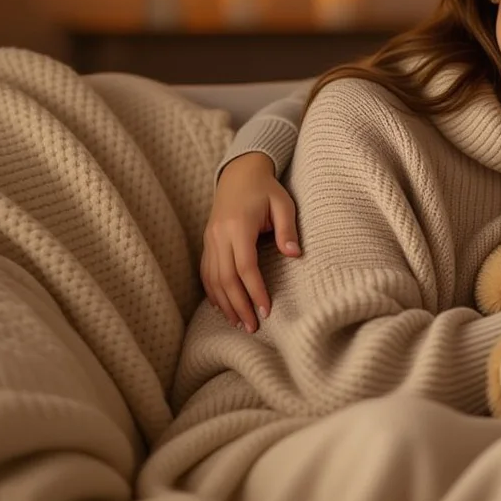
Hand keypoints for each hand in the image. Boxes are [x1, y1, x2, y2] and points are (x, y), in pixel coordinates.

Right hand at [200, 152, 299, 331]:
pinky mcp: (207, 242)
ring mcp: (210, 239)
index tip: (266, 310)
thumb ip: (287, 229)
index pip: (245, 267)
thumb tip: (294, 255)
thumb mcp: (283, 204)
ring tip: (238, 323)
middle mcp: (219, 235)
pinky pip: (206, 271)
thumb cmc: (266, 190)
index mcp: (238, 226)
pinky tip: (221, 306)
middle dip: (239, 305)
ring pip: (213, 278)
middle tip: (252, 327)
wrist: (239, 173)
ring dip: (224, 303)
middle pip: (226, 278)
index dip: (255, 291)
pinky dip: (212, 291)